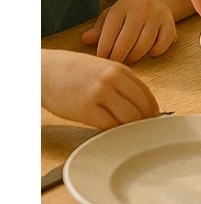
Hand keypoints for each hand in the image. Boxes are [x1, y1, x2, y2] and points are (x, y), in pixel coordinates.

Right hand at [42, 49, 159, 128]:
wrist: (44, 71)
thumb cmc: (70, 70)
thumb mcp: (101, 68)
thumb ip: (119, 82)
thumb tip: (137, 103)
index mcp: (118, 69)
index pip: (146, 93)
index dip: (152, 109)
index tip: (153, 119)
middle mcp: (112, 79)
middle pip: (141, 107)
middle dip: (145, 122)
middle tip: (144, 132)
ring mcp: (100, 94)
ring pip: (128, 118)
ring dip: (132, 129)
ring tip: (130, 135)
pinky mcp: (86, 109)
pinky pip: (109, 125)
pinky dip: (115, 132)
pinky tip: (113, 134)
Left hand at [81, 0, 177, 63]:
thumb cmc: (128, 13)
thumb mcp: (111, 16)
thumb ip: (99, 28)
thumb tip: (85, 39)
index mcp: (122, 6)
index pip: (110, 31)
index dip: (103, 49)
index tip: (102, 59)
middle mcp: (141, 8)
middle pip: (126, 41)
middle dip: (118, 57)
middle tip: (115, 63)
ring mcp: (157, 16)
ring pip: (143, 45)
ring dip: (134, 57)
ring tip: (128, 59)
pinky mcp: (170, 25)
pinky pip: (161, 46)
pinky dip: (153, 53)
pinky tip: (147, 53)